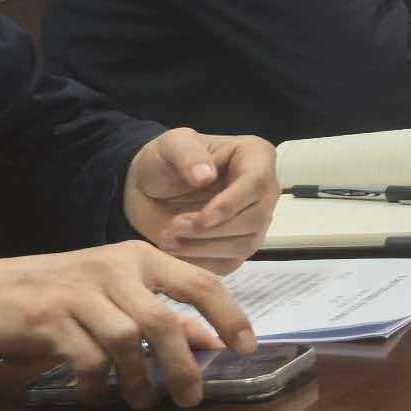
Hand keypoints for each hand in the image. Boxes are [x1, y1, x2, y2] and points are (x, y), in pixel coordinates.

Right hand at [0, 241, 252, 407]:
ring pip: (127, 341)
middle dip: (182, 366)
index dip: (229, 316)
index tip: (247, 348)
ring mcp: (81, 291)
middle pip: (163, 321)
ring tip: (139, 400)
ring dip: (138, 379)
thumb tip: (213, 342)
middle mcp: (115, 269)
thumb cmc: (65, 295)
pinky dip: (97, 384)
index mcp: (140, 258)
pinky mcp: (50, 318)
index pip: (200, 283)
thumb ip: (166, 314)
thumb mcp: (120, 295)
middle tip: (189, 397)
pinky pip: (87, 359)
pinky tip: (96, 394)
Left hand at [123, 127, 277, 264]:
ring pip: (244, 245)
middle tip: (173, 228)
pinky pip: (229, 264)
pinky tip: (176, 251)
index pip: (256, 183)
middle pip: (255, 219)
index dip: (230, 205)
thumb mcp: (171, 145)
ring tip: (168, 239)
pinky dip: (200, 263)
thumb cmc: (165, 161)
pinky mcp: (238, 249)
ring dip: (203, 248)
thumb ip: (187, 154)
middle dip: (212, 230)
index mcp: (255, 158)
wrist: (148, 189)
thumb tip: (206, 175)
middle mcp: (262, 192)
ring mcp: (254, 223)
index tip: (199, 219)